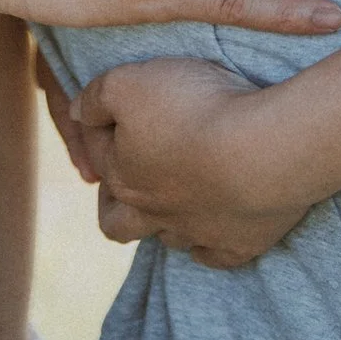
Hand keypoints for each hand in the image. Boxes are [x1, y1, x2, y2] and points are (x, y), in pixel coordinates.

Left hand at [76, 58, 315, 268]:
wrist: (264, 149)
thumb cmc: (194, 110)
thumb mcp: (130, 83)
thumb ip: (95, 97)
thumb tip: (76, 112)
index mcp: (124, 178)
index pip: (98, 154)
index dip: (101, 128)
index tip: (118, 108)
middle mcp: (154, 214)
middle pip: (118, 223)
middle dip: (114, 203)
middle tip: (124, 180)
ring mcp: (197, 233)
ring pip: (168, 238)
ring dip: (165, 222)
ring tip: (174, 197)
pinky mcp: (237, 245)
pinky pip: (214, 256)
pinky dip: (209, 245)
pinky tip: (212, 229)